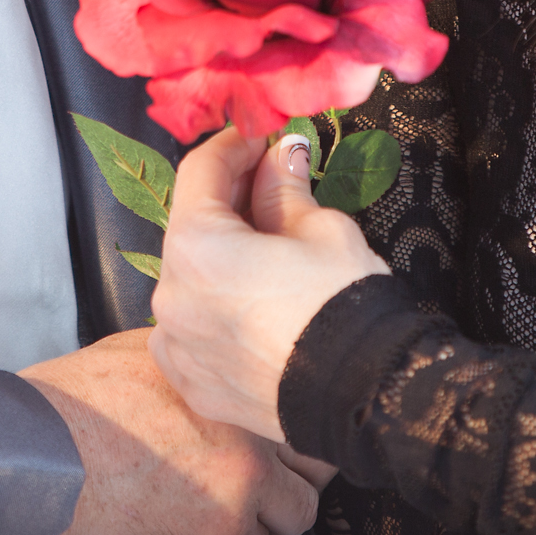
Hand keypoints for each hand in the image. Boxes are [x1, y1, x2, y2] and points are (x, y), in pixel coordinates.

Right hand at [19, 327, 322, 534]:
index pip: (299, 403)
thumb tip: (222, 365)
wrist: (38, 456)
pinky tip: (193, 525)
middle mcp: (247, 423)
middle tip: (259, 477)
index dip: (291, 426)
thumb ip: (198, 364)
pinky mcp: (224, 526)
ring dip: (268, 513)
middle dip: (291, 471)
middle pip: (313, 461)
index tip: (278, 438)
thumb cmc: (75, 406)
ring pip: (295, 511)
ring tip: (220, 505)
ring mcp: (243, 476)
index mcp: (231, 378)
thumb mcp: (145, 353)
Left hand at [149, 129, 388, 445]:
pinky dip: (216, 309)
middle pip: (191, 227)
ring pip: (190, 280)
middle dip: (228, 200)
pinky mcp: (191, 384)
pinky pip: (193, 330)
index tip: (259, 137)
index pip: (200, 172)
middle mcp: (169, 296)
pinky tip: (255, 302)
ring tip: (268, 249)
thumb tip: (278, 156)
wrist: (365, 397)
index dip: (232, 145)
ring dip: (221, 256)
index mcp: (196, 247)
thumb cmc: (343, 303)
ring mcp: (176, 346)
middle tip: (269, 182)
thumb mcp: (321, 228)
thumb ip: (283, 188)